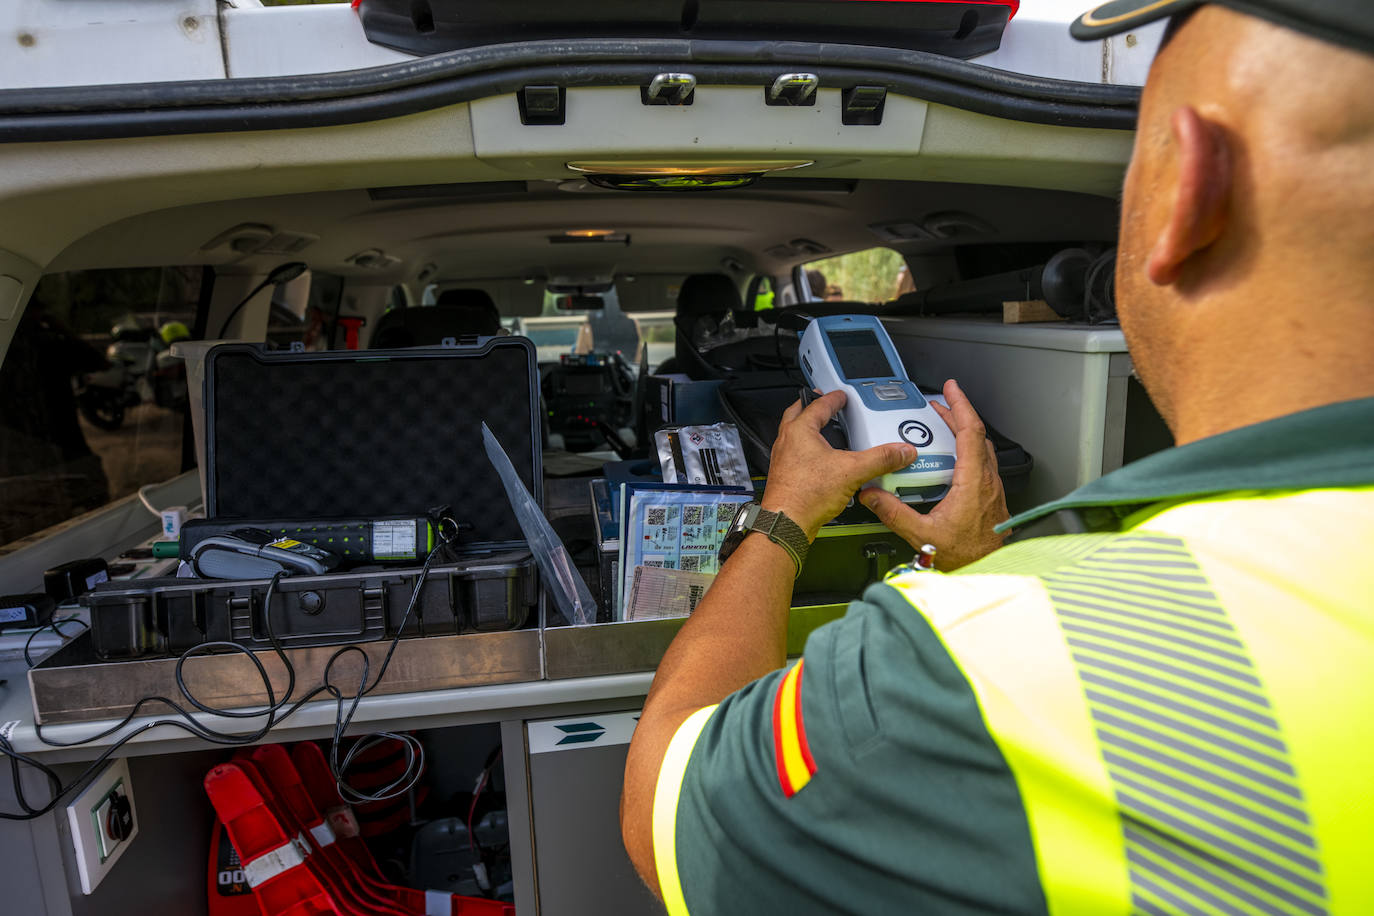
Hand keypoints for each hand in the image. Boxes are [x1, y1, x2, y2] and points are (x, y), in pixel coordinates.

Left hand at [761, 390, 918, 539]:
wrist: (786, 523)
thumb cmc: (804, 495)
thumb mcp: (852, 471)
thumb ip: (880, 459)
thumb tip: (900, 451)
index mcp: (799, 431)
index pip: (817, 405)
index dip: (832, 399)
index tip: (840, 396)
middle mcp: (786, 442)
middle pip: (796, 414)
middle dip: (810, 407)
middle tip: (822, 404)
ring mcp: (782, 459)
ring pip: (793, 435)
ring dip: (806, 429)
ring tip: (822, 431)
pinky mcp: (784, 476)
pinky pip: (794, 455)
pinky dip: (806, 450)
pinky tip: (819, 462)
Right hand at [858, 379, 1008, 569]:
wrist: (988, 572)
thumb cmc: (966, 557)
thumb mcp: (921, 535)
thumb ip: (893, 513)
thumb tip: (871, 495)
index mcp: (972, 483)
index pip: (971, 432)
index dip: (961, 406)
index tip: (951, 390)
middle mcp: (986, 482)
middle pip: (976, 435)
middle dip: (957, 414)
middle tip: (939, 403)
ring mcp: (991, 489)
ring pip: (981, 449)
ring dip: (963, 432)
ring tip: (943, 426)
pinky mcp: (990, 498)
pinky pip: (981, 463)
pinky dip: (966, 450)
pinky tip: (951, 459)